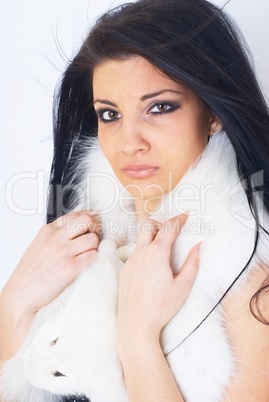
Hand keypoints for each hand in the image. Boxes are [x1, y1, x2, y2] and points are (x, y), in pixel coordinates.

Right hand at [1, 211, 99, 314]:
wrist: (22, 293)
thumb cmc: (31, 272)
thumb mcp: (40, 244)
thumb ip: (57, 235)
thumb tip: (78, 229)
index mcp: (48, 230)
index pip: (76, 214)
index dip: (88, 219)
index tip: (91, 226)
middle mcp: (56, 238)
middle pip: (87, 220)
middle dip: (94, 228)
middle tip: (93, 238)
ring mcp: (64, 251)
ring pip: (93, 238)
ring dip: (95, 246)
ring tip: (87, 253)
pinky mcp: (71, 267)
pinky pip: (93, 256)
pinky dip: (93, 259)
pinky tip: (85, 264)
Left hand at [117, 214, 199, 348]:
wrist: (135, 325)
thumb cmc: (161, 308)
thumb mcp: (183, 286)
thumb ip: (193, 263)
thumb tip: (198, 246)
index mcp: (157, 254)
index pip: (168, 227)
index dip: (178, 219)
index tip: (185, 216)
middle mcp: (141, 253)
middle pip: (148, 225)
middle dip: (161, 222)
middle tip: (172, 230)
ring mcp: (130, 261)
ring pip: (140, 239)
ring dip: (152, 237)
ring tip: (164, 250)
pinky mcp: (124, 271)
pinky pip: (134, 254)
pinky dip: (144, 252)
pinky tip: (152, 268)